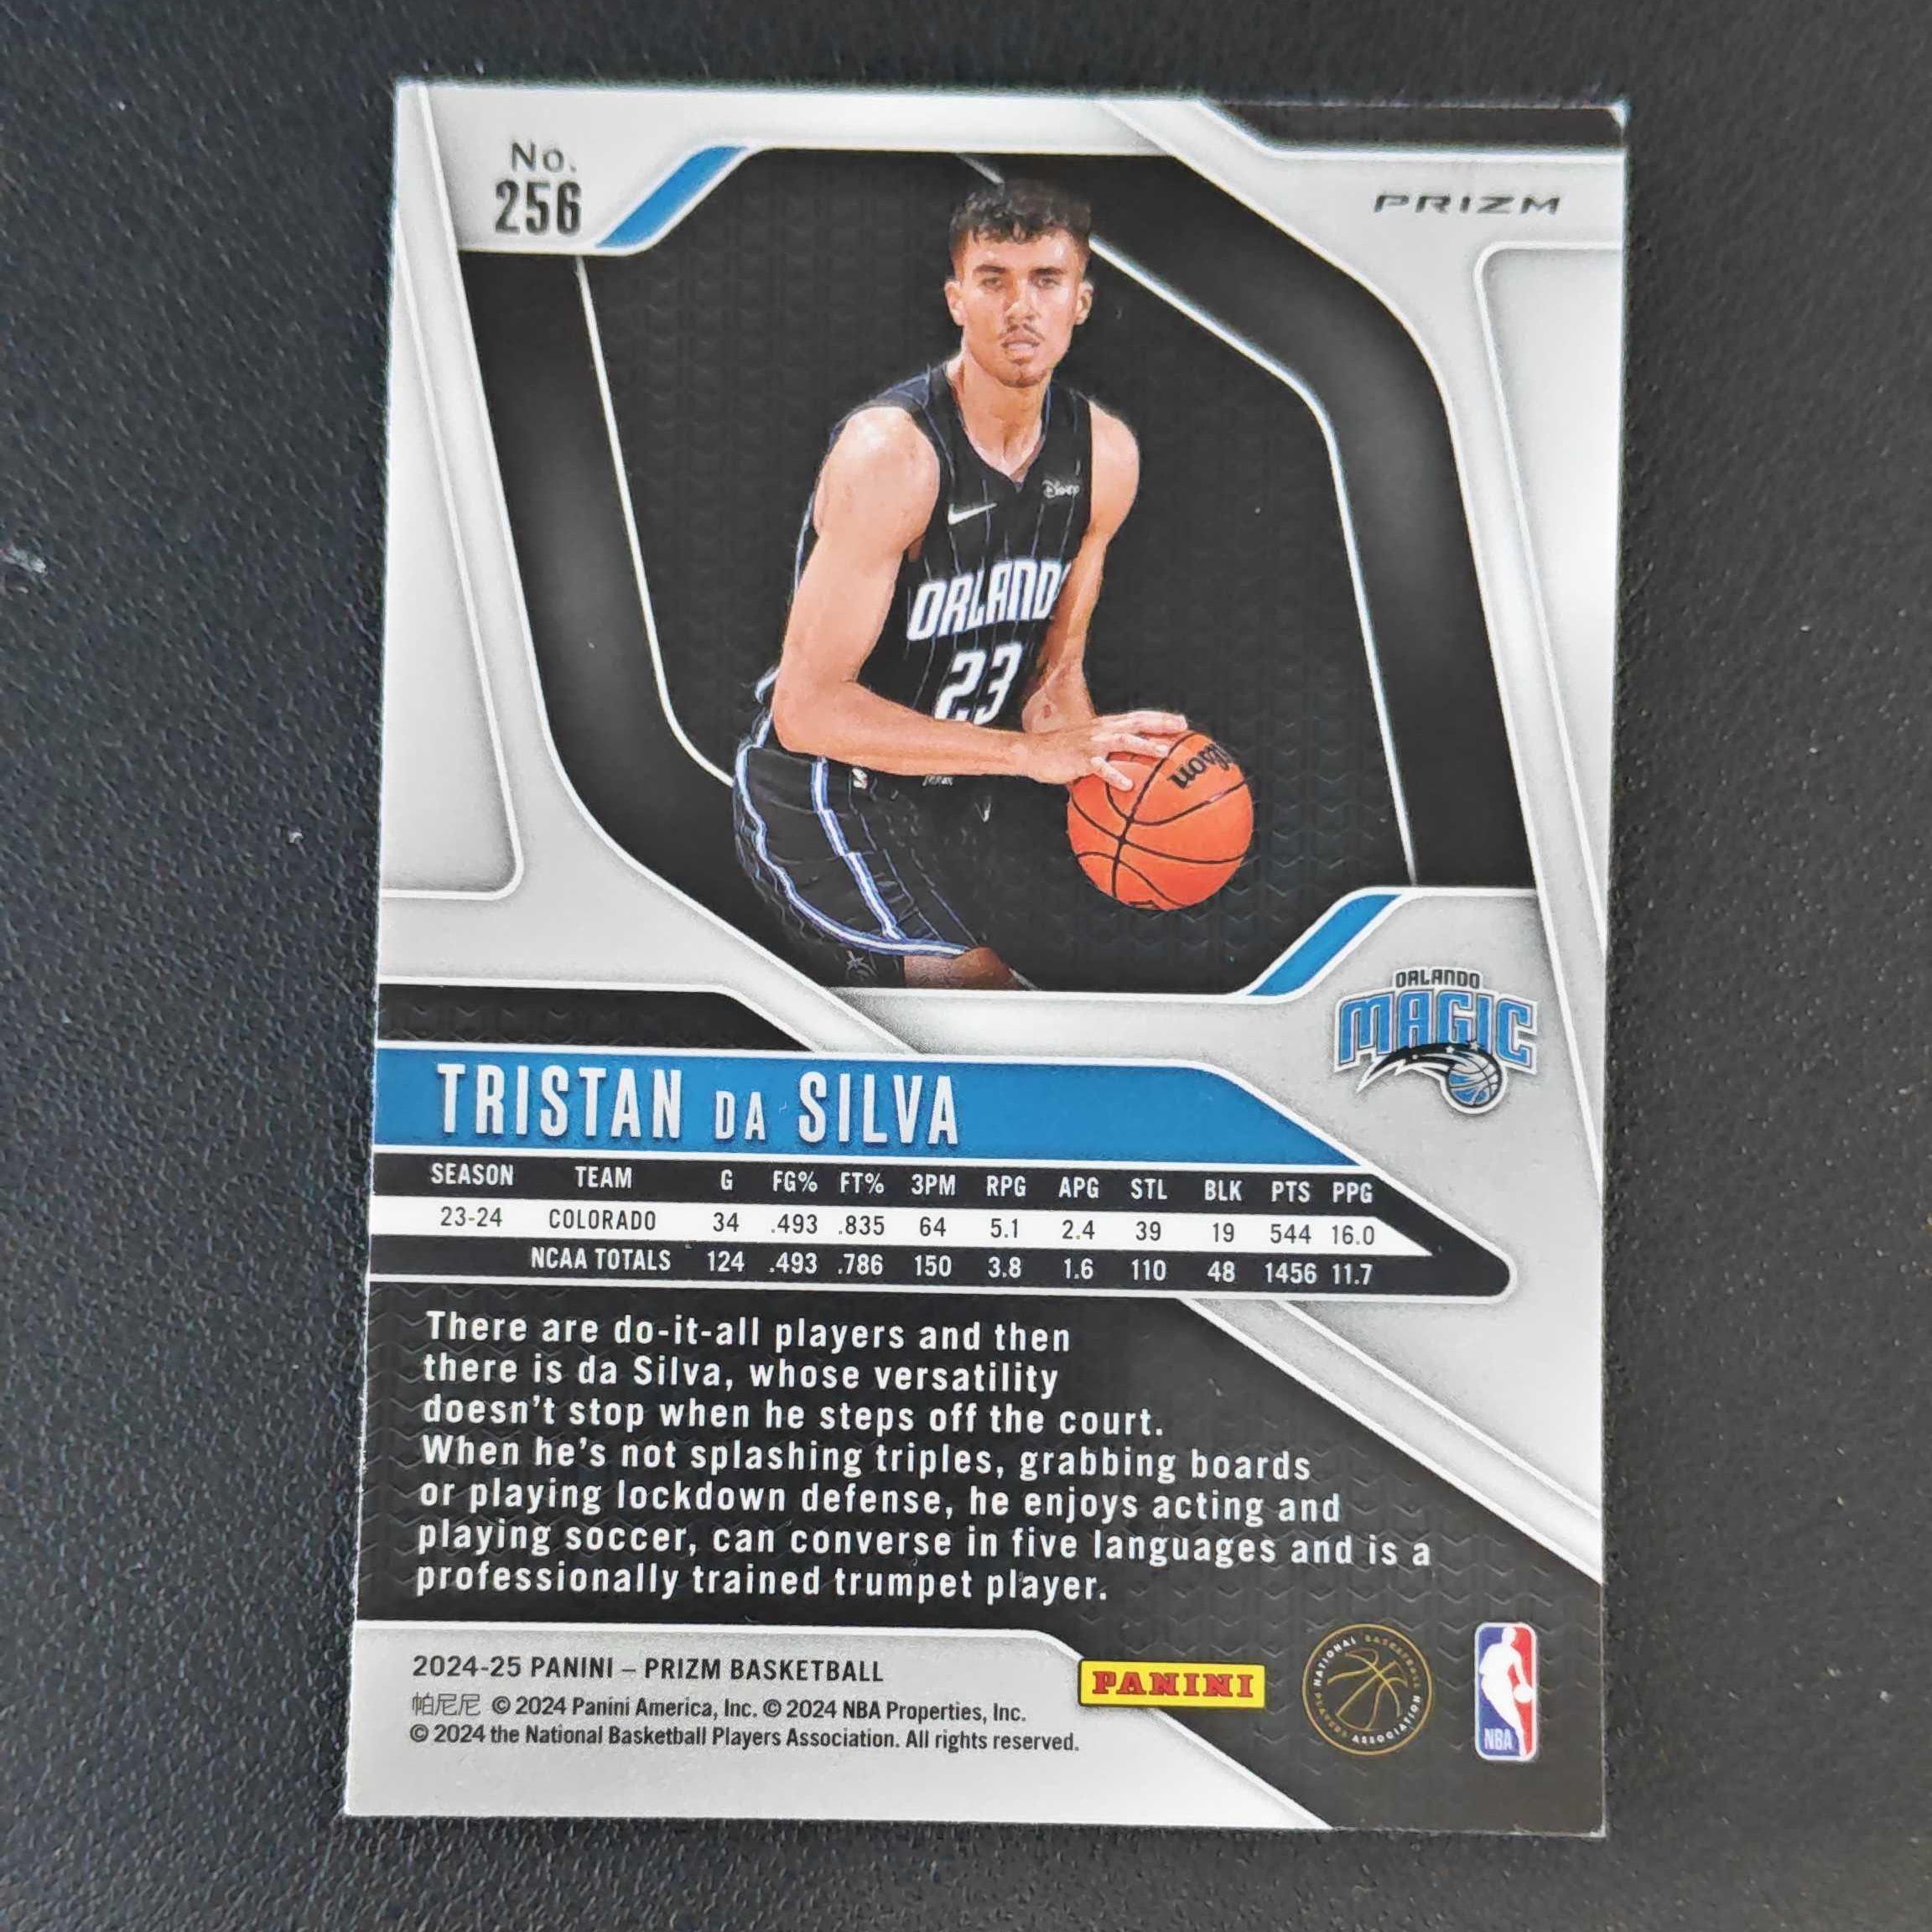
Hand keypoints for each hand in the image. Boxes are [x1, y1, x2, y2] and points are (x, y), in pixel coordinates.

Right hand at [1019, 710, 1188, 789]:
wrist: (1033, 753)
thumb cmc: (1060, 755)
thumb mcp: (1086, 751)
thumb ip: (1106, 760)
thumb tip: (1125, 780)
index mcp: (1104, 727)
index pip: (1136, 718)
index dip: (1159, 718)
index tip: (1181, 722)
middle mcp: (1102, 730)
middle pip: (1137, 722)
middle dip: (1161, 723)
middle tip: (1182, 727)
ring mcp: (1092, 743)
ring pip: (1124, 740)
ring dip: (1145, 745)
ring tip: (1164, 752)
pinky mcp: (1081, 758)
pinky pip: (1101, 767)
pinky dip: (1115, 775)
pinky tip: (1127, 785)